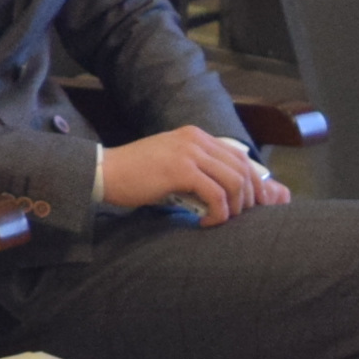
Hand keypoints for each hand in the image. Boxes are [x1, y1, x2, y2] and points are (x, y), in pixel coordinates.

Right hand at [97, 124, 288, 223]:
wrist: (105, 172)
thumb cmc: (135, 174)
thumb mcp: (172, 163)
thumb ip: (197, 169)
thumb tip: (224, 193)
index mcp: (196, 136)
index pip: (239, 156)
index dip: (253, 182)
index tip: (252, 204)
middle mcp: (196, 139)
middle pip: (242, 168)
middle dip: (249, 197)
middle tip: (242, 218)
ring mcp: (189, 153)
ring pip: (234, 181)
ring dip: (235, 207)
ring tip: (223, 220)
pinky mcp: (181, 170)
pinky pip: (216, 194)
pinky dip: (218, 213)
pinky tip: (206, 222)